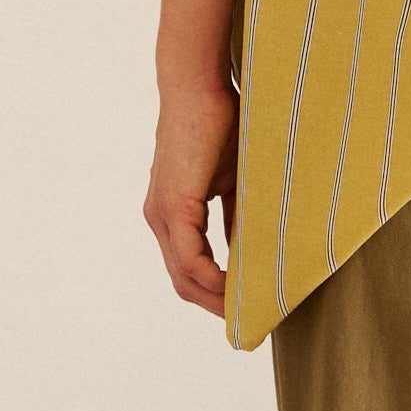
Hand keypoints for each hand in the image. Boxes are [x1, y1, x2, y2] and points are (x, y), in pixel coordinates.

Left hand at [146, 68, 240, 313]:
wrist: (199, 88)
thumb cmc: (220, 124)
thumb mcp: (233, 181)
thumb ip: (237, 216)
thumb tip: (249, 249)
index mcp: (172, 213)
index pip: (188, 268)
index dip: (215, 293)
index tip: (246, 307)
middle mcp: (160, 219)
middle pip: (183, 283)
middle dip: (216, 306)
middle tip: (250, 323)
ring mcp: (163, 215)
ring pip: (184, 277)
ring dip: (216, 299)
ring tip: (249, 311)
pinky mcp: (173, 206)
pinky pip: (190, 259)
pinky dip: (214, 278)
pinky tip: (239, 287)